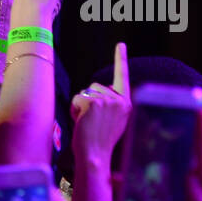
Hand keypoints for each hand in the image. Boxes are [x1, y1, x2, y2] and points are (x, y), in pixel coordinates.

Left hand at [72, 42, 131, 166]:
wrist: (95, 155)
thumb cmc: (100, 140)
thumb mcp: (112, 119)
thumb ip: (110, 103)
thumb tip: (98, 89)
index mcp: (127, 104)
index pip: (123, 77)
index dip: (121, 59)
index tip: (121, 44)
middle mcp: (120, 100)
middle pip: (95, 86)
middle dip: (88, 100)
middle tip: (93, 121)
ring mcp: (107, 100)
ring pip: (85, 92)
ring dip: (81, 106)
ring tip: (88, 123)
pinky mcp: (94, 102)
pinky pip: (77, 98)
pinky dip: (75, 109)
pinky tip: (82, 122)